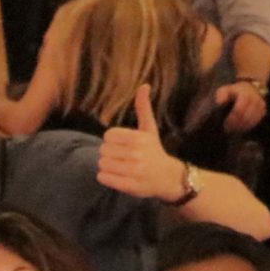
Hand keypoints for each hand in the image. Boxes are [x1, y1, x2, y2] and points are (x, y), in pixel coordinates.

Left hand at [96, 85, 187, 201]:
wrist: (167, 178)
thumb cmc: (154, 150)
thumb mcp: (150, 128)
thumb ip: (143, 108)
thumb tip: (144, 85)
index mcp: (139, 138)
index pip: (108, 136)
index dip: (113, 141)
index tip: (124, 145)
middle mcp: (137, 154)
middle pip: (103, 150)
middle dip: (109, 154)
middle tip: (122, 158)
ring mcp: (133, 171)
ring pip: (102, 164)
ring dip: (107, 166)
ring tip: (120, 167)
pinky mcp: (129, 185)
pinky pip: (103, 177)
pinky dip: (105, 177)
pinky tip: (117, 176)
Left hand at [213, 79, 267, 133]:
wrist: (249, 88)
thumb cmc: (234, 91)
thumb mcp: (225, 90)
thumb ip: (221, 95)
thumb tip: (220, 103)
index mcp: (245, 94)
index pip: (239, 110)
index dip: (232, 119)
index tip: (225, 124)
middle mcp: (255, 99)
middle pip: (245, 117)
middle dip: (236, 125)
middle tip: (228, 129)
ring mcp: (261, 105)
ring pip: (251, 121)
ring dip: (241, 127)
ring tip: (233, 129)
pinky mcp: (263, 111)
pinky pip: (255, 122)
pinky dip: (247, 127)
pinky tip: (240, 128)